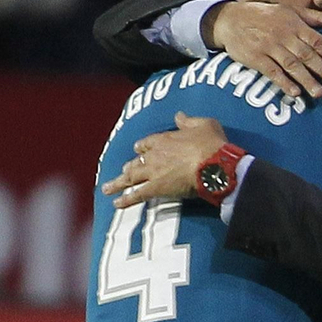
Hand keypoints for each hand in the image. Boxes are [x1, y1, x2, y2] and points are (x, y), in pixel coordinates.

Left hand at [103, 112, 228, 208]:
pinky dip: (126, 200)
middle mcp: (155, 154)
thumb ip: (188, 121)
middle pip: (137, 161)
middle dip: (129, 167)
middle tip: (123, 170)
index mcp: (165, 139)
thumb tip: (178, 116)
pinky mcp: (156, 188)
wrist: (214, 164)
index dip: (142, 146)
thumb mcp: (203, 124)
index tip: (138, 148)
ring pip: (131, 177)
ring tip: (107, 188)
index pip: (148, 142)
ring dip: (118, 183)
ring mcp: (153, 172)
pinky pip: (137, 195)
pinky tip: (116, 204)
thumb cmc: (212, 144)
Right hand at [210, 1, 321, 100]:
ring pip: (291, 65)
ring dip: (306, 79)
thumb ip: (319, 18)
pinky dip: (283, 82)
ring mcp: (269, 47)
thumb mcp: (292, 11)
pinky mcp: (255, 58)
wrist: (231, 19)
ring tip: (319, 93)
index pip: (317, 40)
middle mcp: (283, 35)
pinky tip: (294, 92)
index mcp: (295, 24)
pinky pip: (271, 71)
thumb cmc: (267, 16)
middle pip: (306, 54)